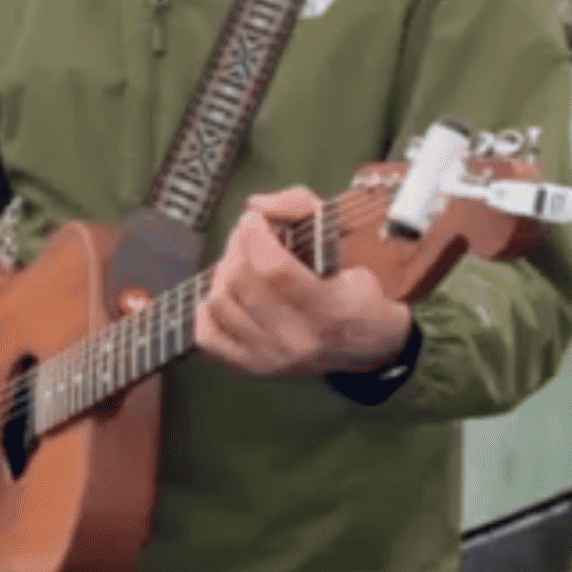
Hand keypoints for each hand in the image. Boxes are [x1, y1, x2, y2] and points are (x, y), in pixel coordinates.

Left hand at [196, 186, 412, 377]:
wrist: (364, 345)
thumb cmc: (355, 290)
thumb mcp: (345, 242)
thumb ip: (302, 208)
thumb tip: (256, 204)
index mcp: (329, 309)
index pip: (273, 269)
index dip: (254, 236)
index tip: (254, 220)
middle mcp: (296, 340)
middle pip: (242, 282)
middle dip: (237, 246)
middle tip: (246, 235)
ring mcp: (270, 357)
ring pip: (221, 303)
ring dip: (222, 272)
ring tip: (238, 261)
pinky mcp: (251, 367)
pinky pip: (208, 337)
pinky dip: (207, 311)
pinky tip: (224, 293)